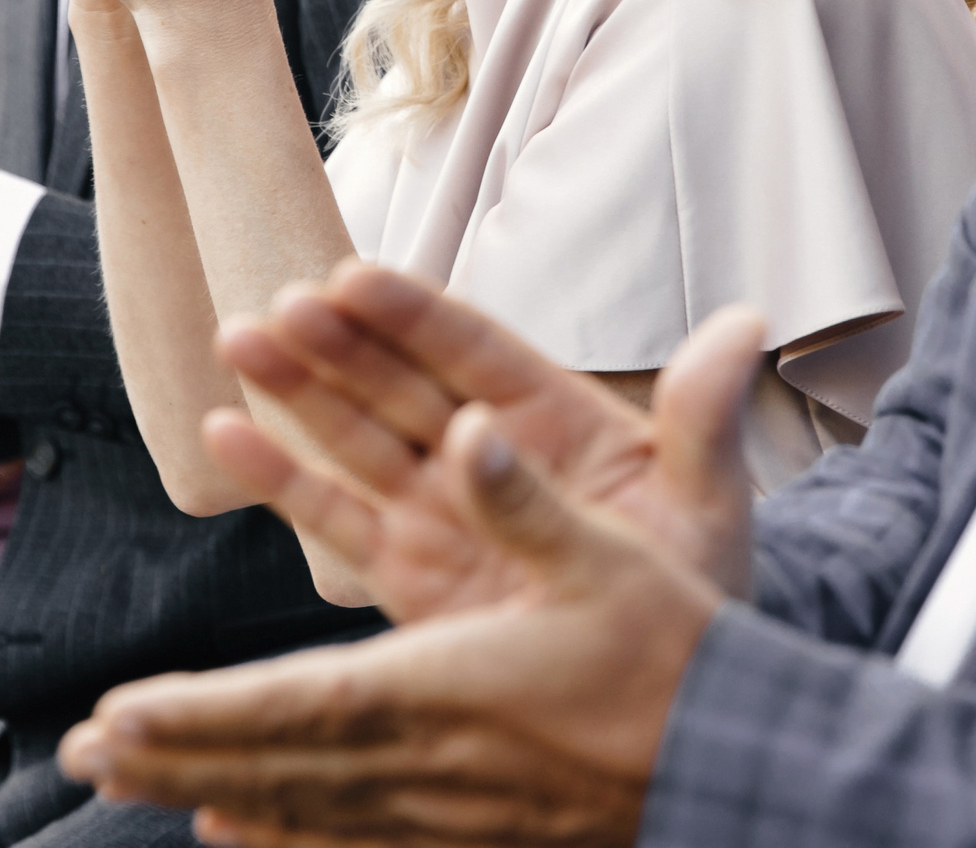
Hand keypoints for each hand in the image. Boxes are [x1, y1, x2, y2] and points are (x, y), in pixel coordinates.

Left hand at [60, 404, 717, 846]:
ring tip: (129, 780)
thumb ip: (529, 498)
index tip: (123, 710)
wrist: (735, 764)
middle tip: (86, 749)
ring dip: (208, 784)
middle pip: (278, 761)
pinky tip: (238, 832)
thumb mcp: (611, 558)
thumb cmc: (676, 657)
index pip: (298, 701)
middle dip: (177, 750)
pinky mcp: (468, 829)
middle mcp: (432, 758)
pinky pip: (355, 836)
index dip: (205, 709)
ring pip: (304, 804)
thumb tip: (474, 424)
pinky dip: (286, 833)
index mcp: (451, 684)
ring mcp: (447, 807)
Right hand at [203, 263, 762, 624]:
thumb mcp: (708, 503)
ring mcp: (444, 512)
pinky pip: (338, 520)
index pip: (476, 353)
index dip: (415, 316)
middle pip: (403, 385)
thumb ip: (705, 417)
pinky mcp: (410, 576)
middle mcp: (490, 456)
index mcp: (557, 423)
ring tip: (240, 339)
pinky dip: (281, 478)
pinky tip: (227, 432)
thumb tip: (748, 322)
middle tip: (282, 305)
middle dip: (341, 343)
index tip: (355, 275)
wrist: (673, 699)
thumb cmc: (700, 587)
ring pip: (358, 438)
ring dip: (298, 389)